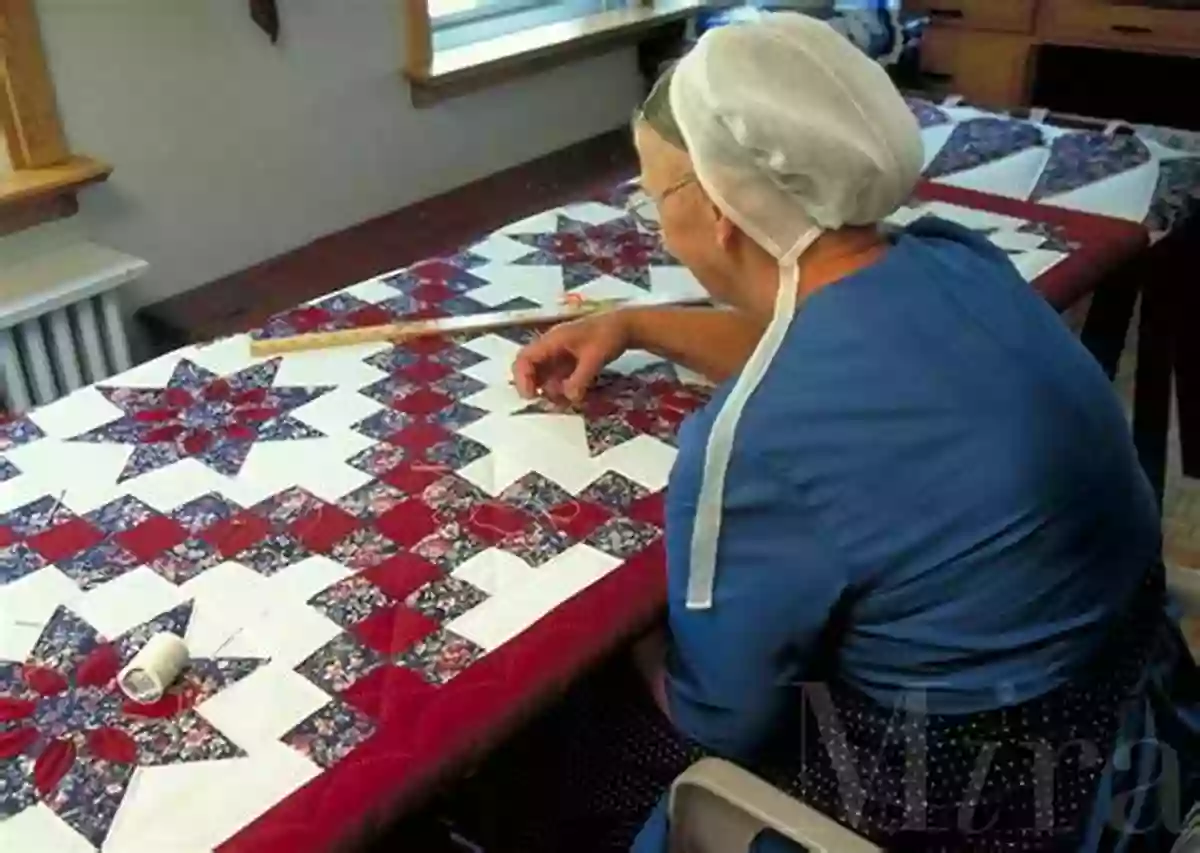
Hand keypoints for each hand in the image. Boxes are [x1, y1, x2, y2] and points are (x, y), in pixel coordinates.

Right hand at [512, 311, 630, 403]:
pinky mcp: (567, 361)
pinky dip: (561, 388)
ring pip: (543, 375)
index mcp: (552, 340)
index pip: (525, 358)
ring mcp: (558, 354)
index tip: (530, 396)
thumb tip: (570, 397)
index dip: (522, 378)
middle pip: (530, 368)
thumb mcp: (595, 358)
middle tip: (550, 402)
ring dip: (550, 390)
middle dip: (535, 387)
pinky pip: (556, 377)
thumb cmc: (607, 336)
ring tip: (566, 400)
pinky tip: (574, 394)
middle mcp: (550, 347)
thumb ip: (581, 378)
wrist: (623, 327)